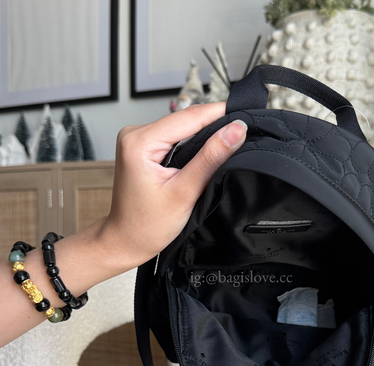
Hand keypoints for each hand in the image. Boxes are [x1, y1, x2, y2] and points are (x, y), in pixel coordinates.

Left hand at [0, 103, 246, 347]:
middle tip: (246, 131)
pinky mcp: (145, 148)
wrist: (125, 241)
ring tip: (234, 140)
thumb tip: (237, 130)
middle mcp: (136, 133)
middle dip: (215, 125)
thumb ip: (211, 158)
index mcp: (140, 141)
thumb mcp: (184, 191)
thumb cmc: (148, 224)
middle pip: (185, 120)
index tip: (248, 117)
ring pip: (182, 128)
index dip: (221, 115)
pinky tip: (211, 150)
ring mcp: (139, 139)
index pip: (189, 117)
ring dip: (206, 135)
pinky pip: (176, 138)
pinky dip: (194, 144)